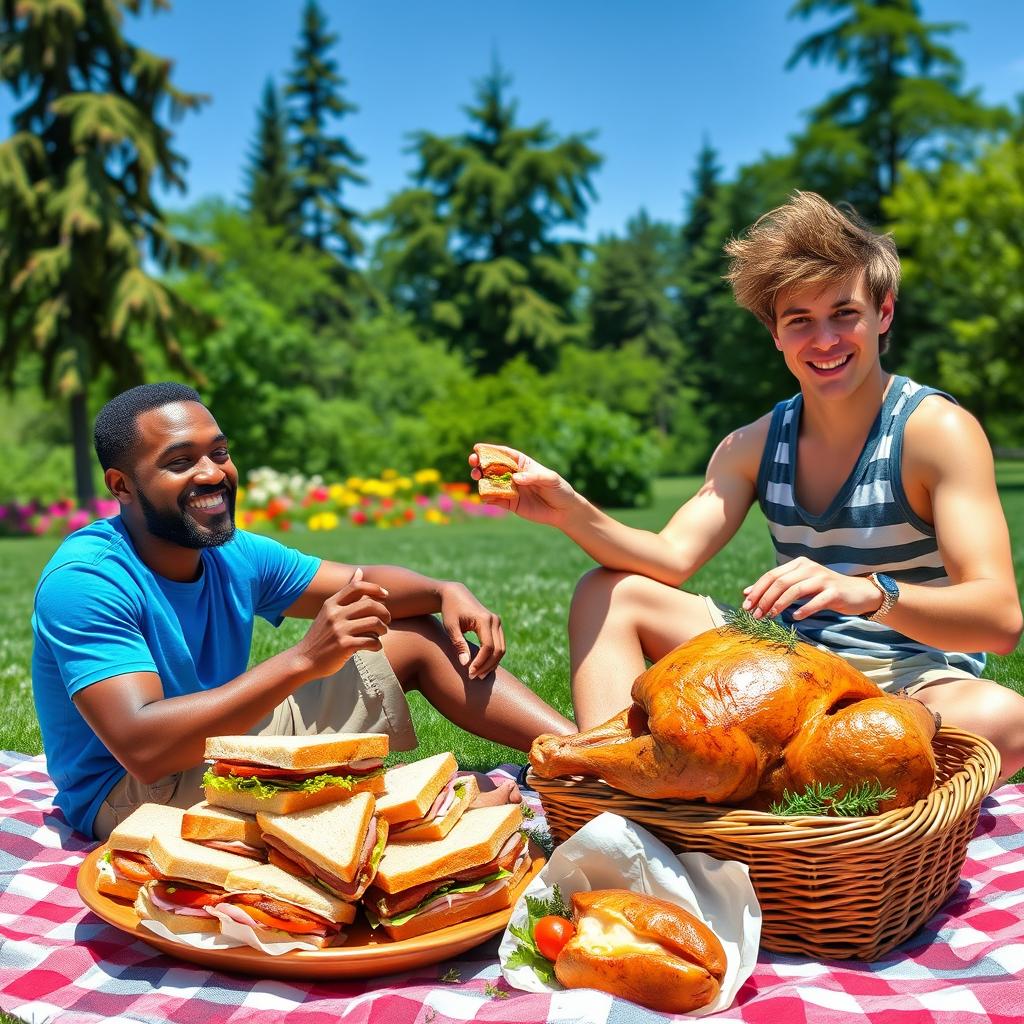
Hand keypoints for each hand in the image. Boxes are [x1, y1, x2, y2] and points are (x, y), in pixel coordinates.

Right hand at [292, 568, 390, 676]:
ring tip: (381, 633)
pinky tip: (375, 646)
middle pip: (370, 605)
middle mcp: (335, 614)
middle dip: (384, 612)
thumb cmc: (321, 636)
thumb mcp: (329, 611)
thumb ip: (346, 594)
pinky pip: (371, 641)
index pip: (357, 587)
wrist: (304, 660)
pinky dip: (378, 644)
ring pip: (374, 622)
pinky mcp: (344, 646)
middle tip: (387, 620)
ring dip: (383, 629)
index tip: (385, 595)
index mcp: (331, 603)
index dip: (375, 588)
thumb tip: (359, 571)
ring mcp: (339, 630)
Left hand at [439, 581, 504, 678]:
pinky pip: (500, 645)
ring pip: (502, 649)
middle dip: (487, 666)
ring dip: (492, 664)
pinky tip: (482, 666)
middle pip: (498, 650)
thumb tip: (466, 664)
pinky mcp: (497, 625)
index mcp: (484, 619)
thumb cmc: (450, 610)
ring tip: (479, 675)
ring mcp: (497, 622)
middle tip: (474, 677)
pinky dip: (493, 657)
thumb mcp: (451, 627)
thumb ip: (459, 644)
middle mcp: (495, 620)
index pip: (487, 647)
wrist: (454, 594)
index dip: (480, 662)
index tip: (470, 673)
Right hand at [468, 443, 575, 526]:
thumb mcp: (550, 479)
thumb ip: (533, 477)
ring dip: (480, 478)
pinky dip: (487, 497)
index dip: (490, 450)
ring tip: (476, 476)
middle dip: (481, 463)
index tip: (477, 448)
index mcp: (522, 463)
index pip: (504, 454)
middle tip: (473, 462)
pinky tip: (483, 495)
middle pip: (493, 467)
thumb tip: (515, 478)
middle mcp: (514, 475)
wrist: (564, 511)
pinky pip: (495, 499)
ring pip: (490, 482)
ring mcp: (510, 489)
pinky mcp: (510, 504)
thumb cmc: (559, 489)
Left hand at [742, 557, 883, 619]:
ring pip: (795, 590)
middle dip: (764, 599)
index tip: (746, 605)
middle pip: (780, 582)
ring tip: (770, 617)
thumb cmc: (824, 591)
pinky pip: (817, 600)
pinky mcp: (835, 591)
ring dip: (779, 604)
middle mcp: (809, 568)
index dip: (757, 590)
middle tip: (755, 615)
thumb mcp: (799, 586)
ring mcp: (823, 578)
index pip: (771, 575)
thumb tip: (746, 593)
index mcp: (799, 564)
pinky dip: (804, 609)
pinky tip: (795, 618)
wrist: (858, 593)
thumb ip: (776, 587)